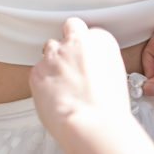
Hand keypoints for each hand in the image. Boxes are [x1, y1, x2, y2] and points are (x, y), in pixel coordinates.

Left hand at [29, 18, 130, 145]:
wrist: (92, 124)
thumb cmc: (109, 108)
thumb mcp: (116, 77)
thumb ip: (101, 64)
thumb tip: (94, 69)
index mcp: (101, 41)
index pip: (92, 33)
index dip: (89, 48)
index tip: (89, 60)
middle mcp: (77, 42)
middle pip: (70, 29)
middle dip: (70, 42)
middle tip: (74, 63)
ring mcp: (54, 55)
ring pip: (50, 49)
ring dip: (55, 62)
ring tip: (64, 85)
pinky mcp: (37, 71)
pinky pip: (38, 71)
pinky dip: (44, 82)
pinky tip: (55, 97)